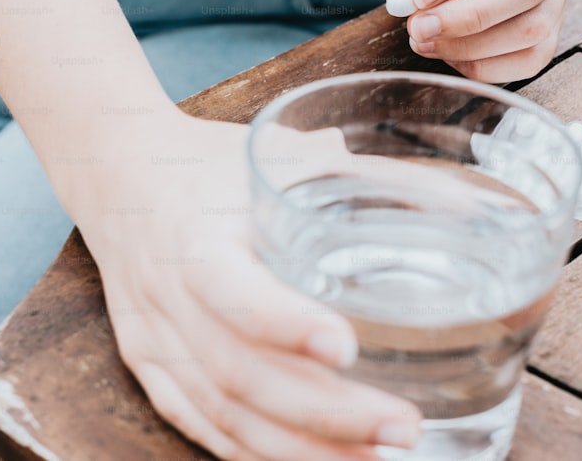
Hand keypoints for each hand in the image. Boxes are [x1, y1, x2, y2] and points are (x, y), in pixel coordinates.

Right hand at [75, 113, 422, 460]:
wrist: (116, 174)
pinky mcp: (149, 365)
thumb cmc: (206, 162)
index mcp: (193, 234)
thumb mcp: (273, 151)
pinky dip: (255, 453)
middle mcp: (166, 295)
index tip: (348, 349)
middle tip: (402, 427)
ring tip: (375, 459)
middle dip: (324, 415)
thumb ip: (361, 175)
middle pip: (237, 374)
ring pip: (221, 416)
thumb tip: (465, 203)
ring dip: (300, 450)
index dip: (285, 325)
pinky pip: (200, 426)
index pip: (229, 291)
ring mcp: (152, 339)